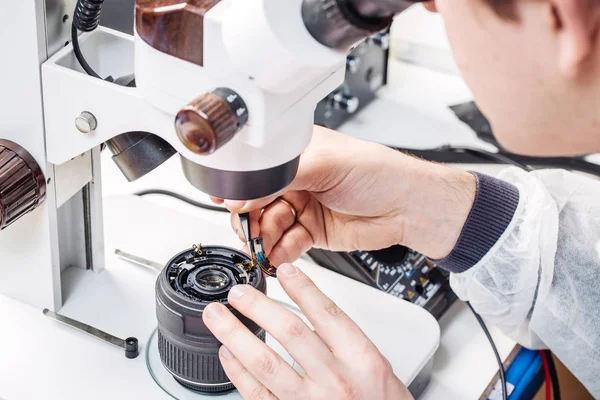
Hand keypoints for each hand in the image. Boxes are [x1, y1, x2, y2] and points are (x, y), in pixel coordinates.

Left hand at [203, 263, 412, 399]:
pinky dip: (237, 372)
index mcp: (362, 361)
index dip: (302, 288)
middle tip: (239, 293)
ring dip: (235, 334)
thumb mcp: (380, 369)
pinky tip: (227, 354)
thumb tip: (311, 308)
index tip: (284, 271)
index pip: (327, 313)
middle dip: (258, 307)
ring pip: (265, 362)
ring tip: (218, 316)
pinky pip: (257, 393)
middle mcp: (336, 380)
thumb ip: (346, 341)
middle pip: (290, 332)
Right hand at [215, 127, 475, 263]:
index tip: (226, 202)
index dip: (239, 188)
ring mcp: (303, 207)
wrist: (409, 208)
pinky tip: (282, 254)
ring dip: (266, 238)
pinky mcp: (312, 232)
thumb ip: (279, 178)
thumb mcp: (324, 164)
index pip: (255, 171)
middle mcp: (296, 180)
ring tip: (271, 243)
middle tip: (252, 229)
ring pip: (268, 227)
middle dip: (251, 218)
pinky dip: (281, 252)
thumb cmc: (378, 173)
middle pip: (256, 203)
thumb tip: (242, 194)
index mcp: (295, 154)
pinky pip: (286, 245)